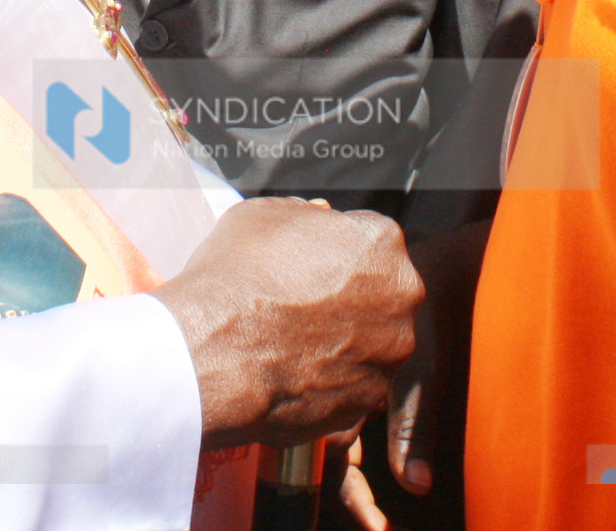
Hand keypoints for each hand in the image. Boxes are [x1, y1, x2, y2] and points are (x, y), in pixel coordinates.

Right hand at [150, 198, 420, 449]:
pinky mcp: (370, 400)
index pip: (369, 239)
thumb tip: (317, 220)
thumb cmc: (236, 278)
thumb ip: (305, 214)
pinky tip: (295, 373)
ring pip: (373, 342)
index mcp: (381, 242)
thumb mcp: (263, 214)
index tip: (310, 265)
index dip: (336, 250)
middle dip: (351, 297)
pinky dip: (333, 381)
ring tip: (294, 344)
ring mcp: (390, 354)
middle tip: (304, 305)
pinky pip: (356, 385)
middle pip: (381, 292)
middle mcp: (401, 297)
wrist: (214, 353)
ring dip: (344, 341)